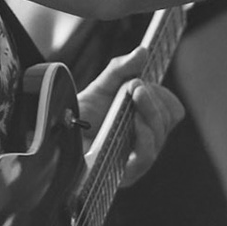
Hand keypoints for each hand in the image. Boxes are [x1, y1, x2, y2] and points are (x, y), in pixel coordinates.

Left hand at [74, 45, 183, 187]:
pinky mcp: (126, 174)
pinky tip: (135, 120)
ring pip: (159, 136)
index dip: (164, 96)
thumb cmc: (79, 117)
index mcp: (145, 123)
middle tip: (135, 85)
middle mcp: (145, 142)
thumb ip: (121, 69)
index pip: (172, 112)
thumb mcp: (100, 87)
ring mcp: (137, 160)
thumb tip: (143, 51)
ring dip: (150, 111)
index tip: (146, 82)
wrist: (54, 140)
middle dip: (154, 98)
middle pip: (167, 121)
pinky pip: (146, 156)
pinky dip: (144, 135)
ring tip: (133, 95)